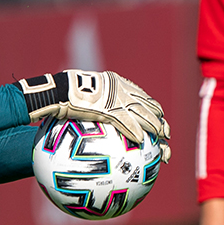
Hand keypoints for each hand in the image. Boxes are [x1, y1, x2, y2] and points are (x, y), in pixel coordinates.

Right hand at [14, 70, 170, 160]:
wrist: (57, 91)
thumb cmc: (64, 95)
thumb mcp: (82, 96)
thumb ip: (92, 105)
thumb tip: (91, 119)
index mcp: (116, 83)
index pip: (141, 95)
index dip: (151, 108)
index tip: (158, 118)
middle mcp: (120, 88)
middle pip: (147, 105)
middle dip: (159, 120)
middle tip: (166, 134)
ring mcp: (115, 98)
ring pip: (143, 113)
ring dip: (155, 127)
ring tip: (161, 139)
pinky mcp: (108, 108)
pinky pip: (127, 122)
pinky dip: (136, 131)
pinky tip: (141, 141)